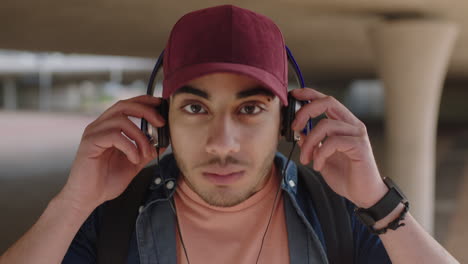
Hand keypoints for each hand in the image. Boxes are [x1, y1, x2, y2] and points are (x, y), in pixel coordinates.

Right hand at [58, 95, 166, 211]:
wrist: (88, 198)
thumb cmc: (106, 181)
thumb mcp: (134, 163)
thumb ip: (146, 151)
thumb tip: (163, 141)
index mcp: (109, 127)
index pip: (127, 105)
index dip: (144, 101)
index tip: (161, 104)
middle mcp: (99, 126)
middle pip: (124, 106)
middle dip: (146, 111)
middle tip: (161, 123)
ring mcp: (93, 133)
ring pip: (121, 120)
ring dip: (140, 136)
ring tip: (146, 153)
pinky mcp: (90, 143)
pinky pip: (115, 136)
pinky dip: (130, 146)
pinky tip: (134, 159)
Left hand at [291, 88, 387, 207]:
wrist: (364, 195)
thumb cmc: (346, 175)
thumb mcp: (321, 157)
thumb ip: (312, 143)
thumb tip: (298, 132)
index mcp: (343, 124)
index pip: (326, 101)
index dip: (309, 94)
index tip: (294, 95)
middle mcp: (352, 124)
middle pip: (327, 102)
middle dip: (305, 111)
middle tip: (294, 128)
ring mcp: (357, 134)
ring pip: (325, 125)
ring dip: (309, 142)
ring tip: (306, 159)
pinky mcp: (360, 146)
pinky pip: (333, 141)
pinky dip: (320, 153)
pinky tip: (318, 165)